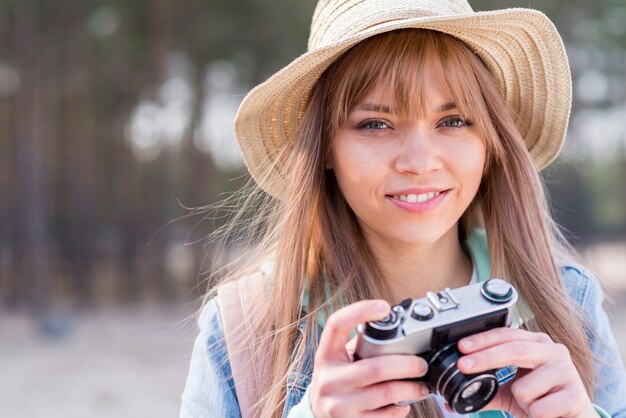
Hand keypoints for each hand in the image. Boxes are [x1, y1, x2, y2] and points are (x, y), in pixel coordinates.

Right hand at [310, 300, 429, 416]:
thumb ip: (357, 346)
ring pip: (386, 393)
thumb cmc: (336, 380)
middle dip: (407, 365)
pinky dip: (401, 408)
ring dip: (411, 388)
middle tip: (421, 364)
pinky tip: (404, 403)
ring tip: (421, 385)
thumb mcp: (337, 360)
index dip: (360, 311)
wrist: (317, 414)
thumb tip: (395, 327)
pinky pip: (386, 415)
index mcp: (326, 355)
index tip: (384, 307)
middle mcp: (329, 379)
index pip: (337, 324)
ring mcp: (339, 404)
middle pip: (375, 367)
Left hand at [455, 328, 596, 417]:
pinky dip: (536, 415)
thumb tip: (456, 396)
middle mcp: (553, 351)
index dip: (483, 340)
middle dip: (485, 358)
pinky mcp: (576, 394)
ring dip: (521, 402)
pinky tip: (548, 413)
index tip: (462, 347)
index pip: (506, 335)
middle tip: (464, 365)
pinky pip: (539, 408)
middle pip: (514, 349)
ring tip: (534, 404)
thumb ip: (488, 389)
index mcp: (536, 344)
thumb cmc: (543, 400)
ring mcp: (567, 371)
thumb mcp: (512, 392)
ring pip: (523, 388)